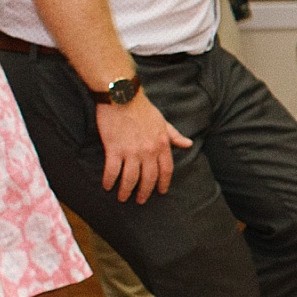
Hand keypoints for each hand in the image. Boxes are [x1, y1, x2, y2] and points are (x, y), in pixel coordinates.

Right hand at [97, 88, 193, 202]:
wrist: (122, 96)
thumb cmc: (143, 108)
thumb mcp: (163, 122)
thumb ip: (174, 135)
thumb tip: (188, 144)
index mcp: (162, 143)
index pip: (166, 170)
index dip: (163, 183)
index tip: (161, 192)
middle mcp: (149, 150)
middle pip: (149, 178)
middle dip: (145, 192)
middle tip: (140, 200)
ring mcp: (131, 151)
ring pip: (130, 179)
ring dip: (126, 191)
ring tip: (123, 197)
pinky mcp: (114, 149)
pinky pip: (112, 172)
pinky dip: (109, 181)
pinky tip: (107, 186)